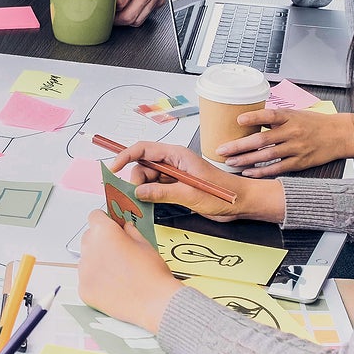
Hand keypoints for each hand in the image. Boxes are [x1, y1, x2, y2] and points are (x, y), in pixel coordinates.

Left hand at [78, 210, 182, 333]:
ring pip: (87, 259)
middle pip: (89, 237)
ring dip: (98, 262)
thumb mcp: (145, 244)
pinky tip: (114, 287)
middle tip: (119, 253)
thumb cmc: (152, 273)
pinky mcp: (83, 289)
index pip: (95, 216)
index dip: (105, 221)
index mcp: (104, 231)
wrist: (154, 303)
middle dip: (101, 242)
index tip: (112, 227)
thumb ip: (130, 232)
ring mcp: (84, 270)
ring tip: (119, 273)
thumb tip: (125, 228)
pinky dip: (97, 282)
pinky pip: (87, 279)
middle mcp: (89, 248)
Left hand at [88, 0, 162, 25]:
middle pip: (130, 17)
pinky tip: (132, 7)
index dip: (108, 9)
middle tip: (107, 16)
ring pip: (140, 19)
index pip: (120, 4)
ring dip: (127, 20)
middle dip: (116, 21)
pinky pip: (149, 13)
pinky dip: (139, 13)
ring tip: (118, 14)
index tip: (101, 9)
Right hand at [109, 141, 284, 222]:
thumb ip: (162, 192)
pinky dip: (151, 195)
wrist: (241, 203)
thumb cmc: (223, 194)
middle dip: (136, 180)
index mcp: (176, 155)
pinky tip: (150, 204)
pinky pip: (156, 187)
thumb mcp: (190, 194)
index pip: (143, 149)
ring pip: (148, 178)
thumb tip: (138, 192)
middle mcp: (173, 162)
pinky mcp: (177, 186)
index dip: (125, 156)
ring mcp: (175, 174)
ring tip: (143, 203)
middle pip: (143, 165)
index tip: (113, 168)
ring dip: (143, 189)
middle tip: (136, 197)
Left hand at [217, 109, 353, 176]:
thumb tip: (250, 119)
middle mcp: (292, 132)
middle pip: (262, 139)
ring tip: (230, 162)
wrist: (339, 135)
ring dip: (246, 160)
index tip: (237, 120)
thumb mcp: (295, 114)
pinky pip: (277, 168)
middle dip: (239, 145)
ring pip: (267, 156)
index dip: (253, 117)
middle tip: (222, 149)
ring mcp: (296, 148)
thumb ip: (275, 118)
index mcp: (290, 117)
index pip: (269, 116)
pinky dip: (261, 171)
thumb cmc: (314, 123)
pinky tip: (248, 172)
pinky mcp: (300, 162)